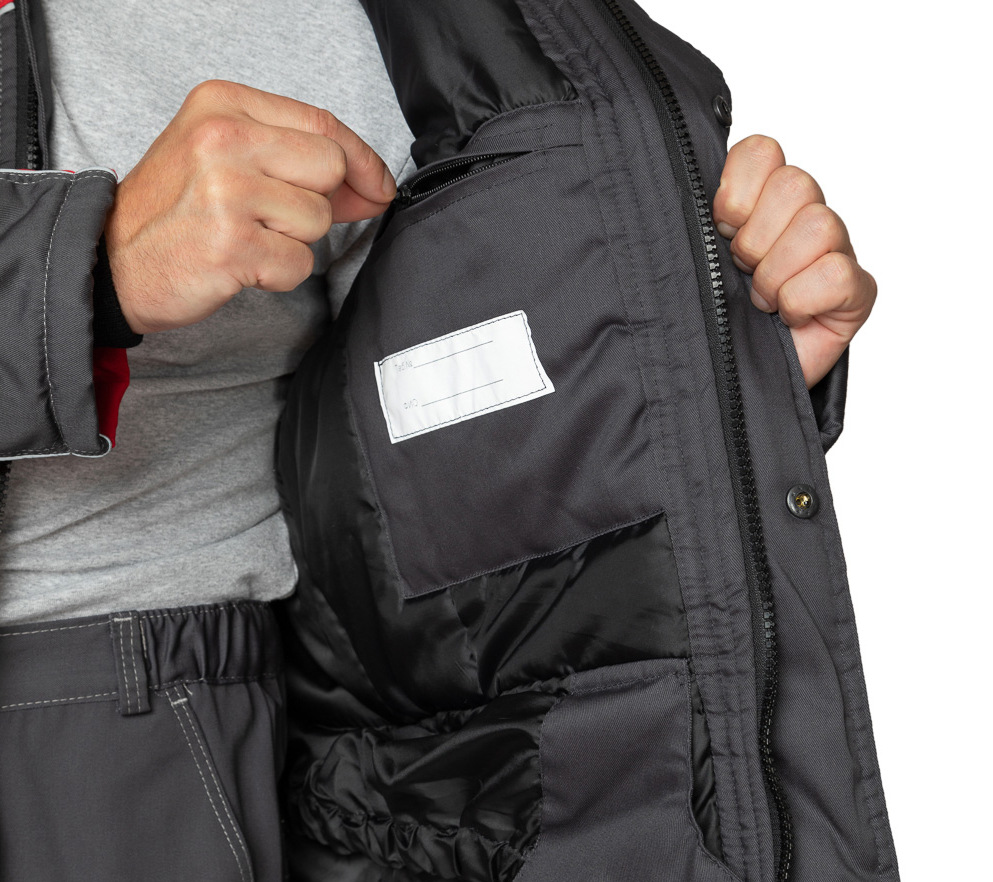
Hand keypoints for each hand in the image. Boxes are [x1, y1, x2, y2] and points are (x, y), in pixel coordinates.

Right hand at [104, 80, 396, 333]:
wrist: (112, 261)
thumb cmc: (175, 212)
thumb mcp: (227, 159)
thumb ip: (300, 163)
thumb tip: (376, 186)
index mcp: (223, 104)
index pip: (323, 125)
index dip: (362, 161)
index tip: (378, 187)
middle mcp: (223, 137)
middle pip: (329, 168)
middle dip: (315, 202)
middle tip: (269, 217)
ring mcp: (226, 189)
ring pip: (318, 220)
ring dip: (292, 241)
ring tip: (244, 237)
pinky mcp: (232, 243)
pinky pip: (299, 264)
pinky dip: (278, 274)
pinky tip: (239, 264)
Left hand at [712, 135, 875, 387]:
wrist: (732, 382)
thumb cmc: (712, 319)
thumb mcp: (692, 261)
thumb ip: (689, 219)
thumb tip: (675, 185)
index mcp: (762, 200)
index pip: (763, 151)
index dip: (736, 192)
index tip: (720, 229)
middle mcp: (803, 217)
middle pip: (794, 184)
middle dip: (754, 239)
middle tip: (742, 272)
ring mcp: (835, 252)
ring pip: (818, 225)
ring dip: (775, 274)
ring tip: (762, 301)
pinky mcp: (857, 290)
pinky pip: (836, 273)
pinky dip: (800, 300)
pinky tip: (789, 316)